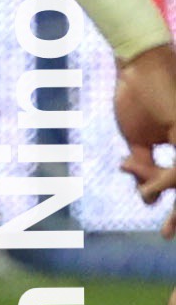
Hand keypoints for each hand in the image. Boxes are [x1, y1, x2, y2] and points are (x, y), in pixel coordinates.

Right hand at [117, 45, 175, 227]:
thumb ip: (143, 169)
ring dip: (166, 194)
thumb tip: (148, 201)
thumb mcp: (137, 142)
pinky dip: (163, 181)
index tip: (166, 233)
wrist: (136, 68)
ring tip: (145, 195)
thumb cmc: (137, 98)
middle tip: (167, 236)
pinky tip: (147, 188)